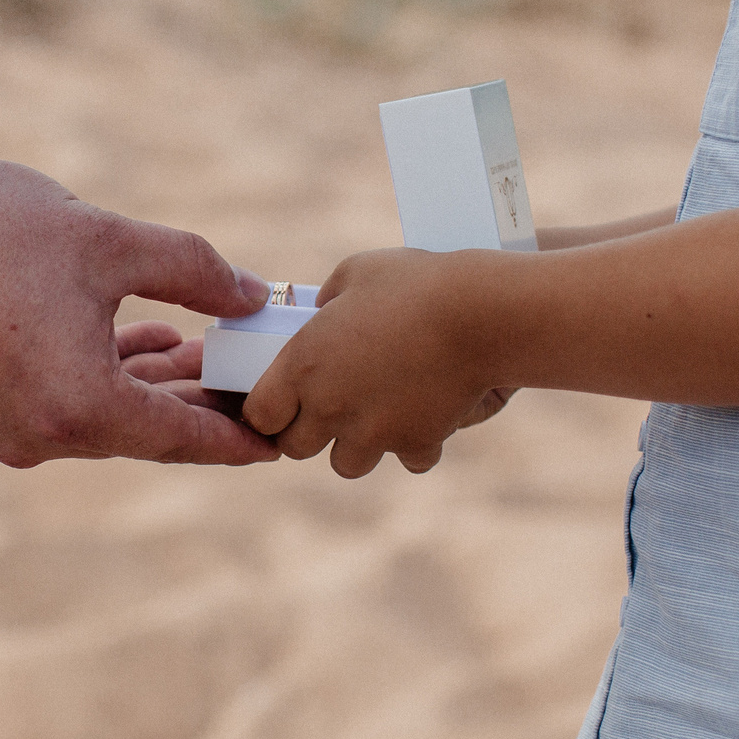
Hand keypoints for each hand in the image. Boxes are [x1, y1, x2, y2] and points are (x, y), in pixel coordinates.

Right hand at [0, 160, 276, 465]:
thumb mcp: (110, 241)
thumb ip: (194, 270)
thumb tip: (251, 294)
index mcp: (79, 409)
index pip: (183, 439)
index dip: (239, 437)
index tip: (282, 441)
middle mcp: (37, 439)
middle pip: (141, 431)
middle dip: (196, 399)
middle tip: (246, 373)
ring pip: (97, 417)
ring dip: (145, 383)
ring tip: (193, 345)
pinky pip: (55, 407)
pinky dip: (97, 380)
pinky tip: (130, 340)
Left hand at [241, 248, 516, 478]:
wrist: (479, 313)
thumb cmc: (414, 283)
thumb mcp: (354, 274)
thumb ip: (326, 302)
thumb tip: (321, 314)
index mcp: (303, 365)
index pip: (260, 415)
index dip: (268, 411)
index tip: (281, 403)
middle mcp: (330, 406)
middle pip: (296, 448)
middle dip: (308, 432)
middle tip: (328, 409)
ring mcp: (373, 432)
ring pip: (346, 464)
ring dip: (356, 445)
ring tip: (375, 415)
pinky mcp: (416, 443)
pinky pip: (406, 460)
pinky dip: (413, 445)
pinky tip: (422, 416)